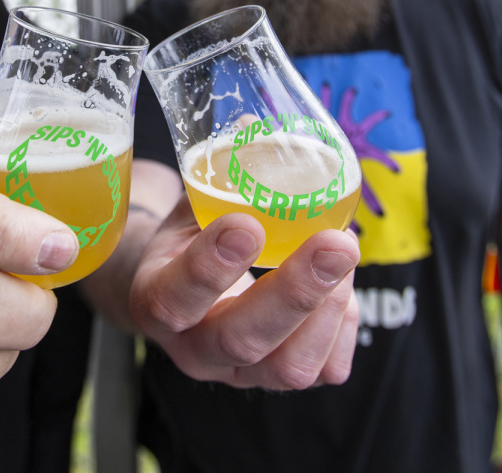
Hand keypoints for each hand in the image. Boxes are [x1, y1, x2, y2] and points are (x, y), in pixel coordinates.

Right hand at [129, 196, 358, 388]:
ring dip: (328, 307)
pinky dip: (346, 326)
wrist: (186, 289)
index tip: (248, 224)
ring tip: (343, 251)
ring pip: (288, 368)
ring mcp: (238, 373)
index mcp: (155, 301)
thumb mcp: (191, 204)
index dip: (209, 268)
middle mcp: (193, 349)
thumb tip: (250, 122)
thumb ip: (217, 174)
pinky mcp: (279, 379)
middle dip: (294, 292)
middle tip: (335, 242)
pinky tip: (343, 285)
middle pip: (240, 341)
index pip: (174, 299)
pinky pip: (325, 371)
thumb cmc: (192, 237)